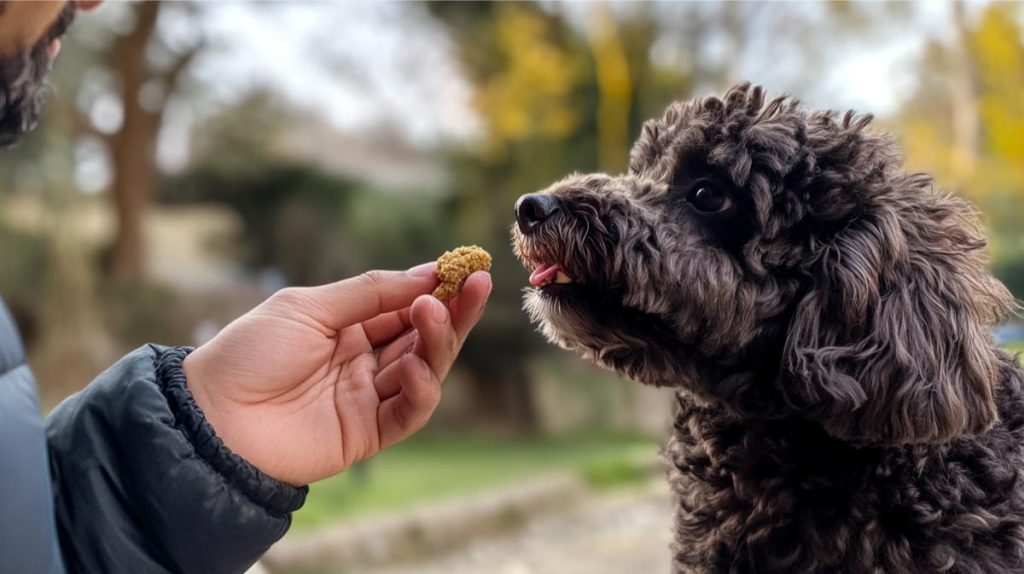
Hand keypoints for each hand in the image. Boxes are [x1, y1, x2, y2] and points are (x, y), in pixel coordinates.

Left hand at [182, 263, 490, 485]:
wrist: (212, 417)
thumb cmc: (249, 353)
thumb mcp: (309, 307)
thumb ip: (370, 292)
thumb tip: (428, 273)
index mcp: (348, 327)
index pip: (405, 305)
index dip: (436, 288)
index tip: (465, 267)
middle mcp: (364, 361)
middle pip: (424, 336)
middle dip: (453, 311)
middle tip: (476, 285)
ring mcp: (368, 397)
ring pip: (424, 369)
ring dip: (437, 341)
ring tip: (433, 313)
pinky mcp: (368, 433)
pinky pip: (409, 411)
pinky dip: (421, 389)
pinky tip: (415, 366)